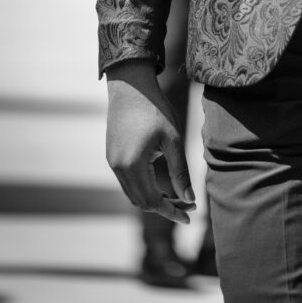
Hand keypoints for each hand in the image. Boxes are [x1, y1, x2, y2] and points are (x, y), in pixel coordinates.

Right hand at [105, 60, 195, 224]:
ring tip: (177, 196)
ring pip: (133, 194)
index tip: (190, 216)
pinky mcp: (112, 156)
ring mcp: (112, 162)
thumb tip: (190, 198)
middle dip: (165, 207)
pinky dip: (144, 188)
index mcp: (132, 165)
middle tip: (188, 205)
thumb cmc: (155, 109)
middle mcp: (118, 168)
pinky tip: (160, 182)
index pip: (152, 202)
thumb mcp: (172, 139)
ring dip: (154, 199)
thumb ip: (180, 171)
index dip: (171, 212)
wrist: (131, 86)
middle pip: (141, 202)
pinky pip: (127, 182)